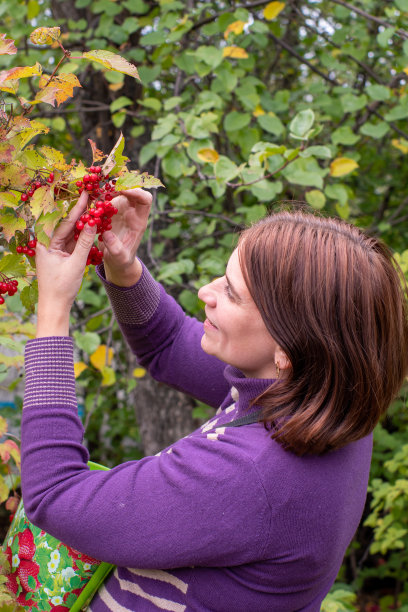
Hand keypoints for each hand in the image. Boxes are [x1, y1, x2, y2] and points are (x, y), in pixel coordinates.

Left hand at [35, 192, 96, 335]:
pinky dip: (82, 235)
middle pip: (66, 224)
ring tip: (95, 207)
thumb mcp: (76, 263)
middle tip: (91, 196)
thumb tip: (93, 222)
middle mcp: (48, 243)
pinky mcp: (61, 256)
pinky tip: (92, 225)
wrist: (55, 306)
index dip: (77, 207)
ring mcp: (55, 250)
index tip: (86, 193)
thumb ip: (85, 242)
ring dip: (83, 222)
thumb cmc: (62, 287)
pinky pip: (73, 241)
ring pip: (71, 232)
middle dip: (80, 211)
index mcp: (46, 243)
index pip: (64, 222)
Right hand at [99, 188, 151, 285]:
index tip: (122, 190)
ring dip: (107, 186)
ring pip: (118, 189)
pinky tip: (89, 193)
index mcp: (139, 221)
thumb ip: (115, 248)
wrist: (116, 259)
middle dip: (120, 184)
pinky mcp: (110, 209)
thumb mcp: (119, 257)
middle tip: (105, 184)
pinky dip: (98, 192)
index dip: (136, 192)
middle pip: (132, 189)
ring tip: (94, 188)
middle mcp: (132, 211)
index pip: (145, 200)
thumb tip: (107, 235)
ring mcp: (121, 208)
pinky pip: (106, 195)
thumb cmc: (121, 259)